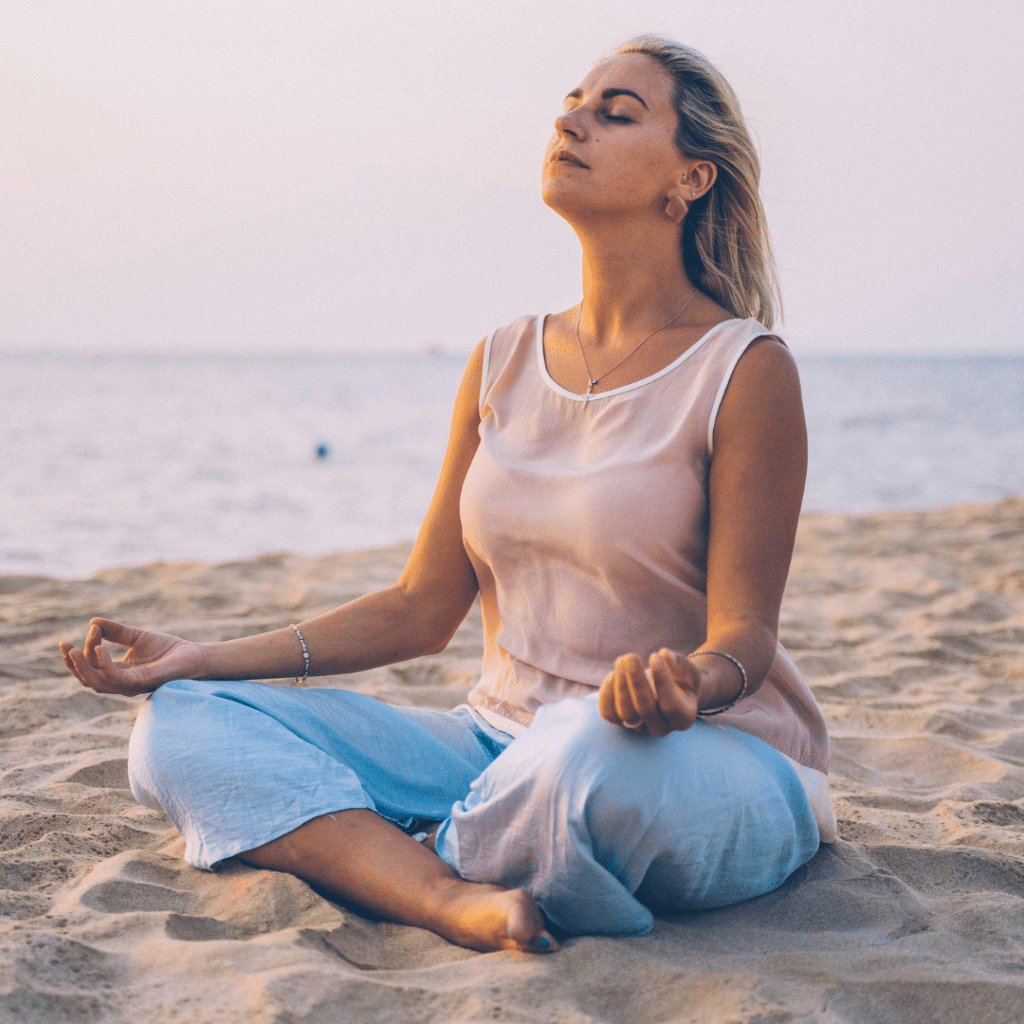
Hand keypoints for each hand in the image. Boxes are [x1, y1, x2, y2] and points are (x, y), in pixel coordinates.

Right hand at [59, 618, 205, 695]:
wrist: (195, 655)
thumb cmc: (168, 649)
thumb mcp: (137, 637)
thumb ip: (116, 631)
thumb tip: (92, 622)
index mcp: (119, 673)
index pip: (92, 667)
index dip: (86, 648)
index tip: (92, 628)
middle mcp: (122, 683)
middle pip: (88, 680)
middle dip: (72, 664)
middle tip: (63, 645)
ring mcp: (131, 685)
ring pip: (97, 683)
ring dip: (82, 667)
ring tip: (73, 649)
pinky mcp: (143, 682)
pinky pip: (116, 679)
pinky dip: (104, 665)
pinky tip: (99, 649)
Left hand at [598, 648, 700, 736]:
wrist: (671, 691)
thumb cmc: (682, 680)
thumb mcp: (690, 670)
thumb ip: (681, 664)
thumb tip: (664, 655)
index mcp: (683, 718)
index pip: (670, 706)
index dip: (662, 681)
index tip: (655, 656)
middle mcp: (662, 728)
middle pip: (645, 710)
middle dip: (636, 681)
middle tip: (631, 657)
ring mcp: (640, 727)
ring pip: (625, 713)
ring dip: (620, 684)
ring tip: (622, 660)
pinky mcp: (622, 722)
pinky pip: (609, 714)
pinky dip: (607, 694)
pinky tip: (613, 674)